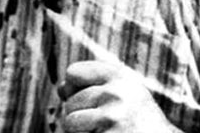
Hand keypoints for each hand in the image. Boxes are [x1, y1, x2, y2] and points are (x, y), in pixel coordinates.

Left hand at [57, 60, 178, 132]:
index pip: (73, 73)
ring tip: (106, 131)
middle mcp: (116, 93)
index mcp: (119, 76)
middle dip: (80, 115)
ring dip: (82, 131)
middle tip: (107, 124)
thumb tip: (61, 88)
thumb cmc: (138, 120)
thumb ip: (95, 84)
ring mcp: (112, 116)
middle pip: (70, 101)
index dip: (74, 89)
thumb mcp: (124, 92)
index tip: (91, 101)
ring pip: (69, 121)